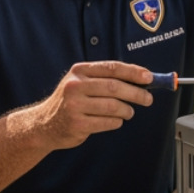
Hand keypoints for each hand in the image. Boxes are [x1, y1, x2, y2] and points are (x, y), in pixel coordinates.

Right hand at [30, 60, 153, 149]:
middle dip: (136, 93)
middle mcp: (75, 86)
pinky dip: (117, 122)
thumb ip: (105, 79)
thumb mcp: (81, 83)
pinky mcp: (77, 124)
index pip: (111, 68)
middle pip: (115, 87)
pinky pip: (108, 122)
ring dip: (127, 110)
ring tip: (129, 112)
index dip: (133, 72)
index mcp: (79, 71)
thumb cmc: (71, 102)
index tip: (149, 77)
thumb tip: (141, 79)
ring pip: (113, 106)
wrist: (45, 124)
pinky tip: (115, 120)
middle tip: (148, 99)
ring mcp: (75, 105)